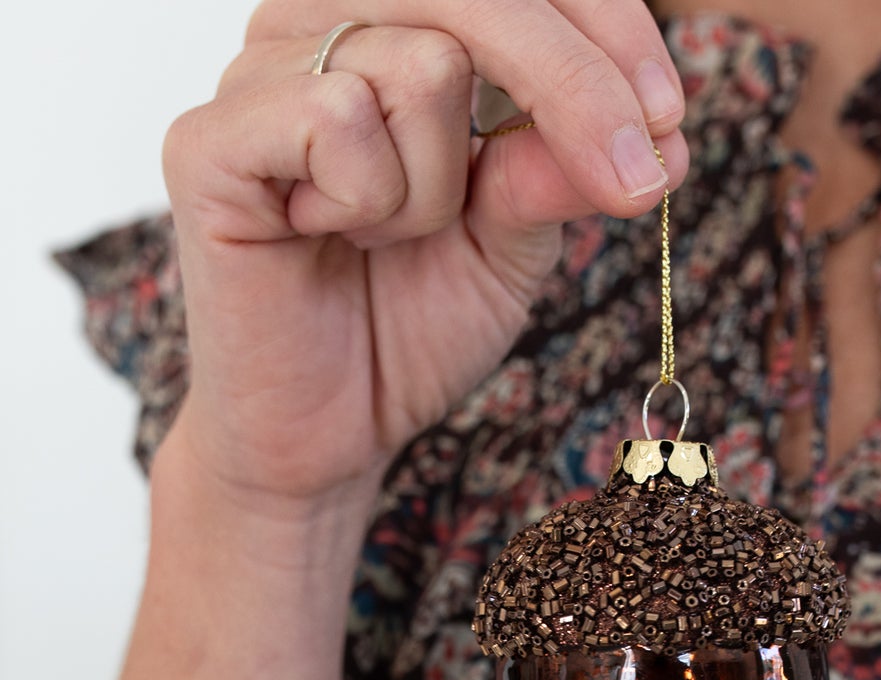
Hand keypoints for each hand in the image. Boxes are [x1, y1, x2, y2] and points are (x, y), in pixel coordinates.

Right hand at [161, 0, 688, 508]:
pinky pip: (336, 118)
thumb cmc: (407, 327)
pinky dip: (367, 200)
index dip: (608, 27)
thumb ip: (558, 165)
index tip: (672, 122)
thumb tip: (655, 129)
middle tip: (638, 178)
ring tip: (385, 238)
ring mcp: (256, 74)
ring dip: (437, 188)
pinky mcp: (208, 141)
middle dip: (574, 83)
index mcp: (389, 24)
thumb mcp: (514, 241)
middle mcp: (317, 23)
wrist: (326, 437)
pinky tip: (326, 239)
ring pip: (419, 64)